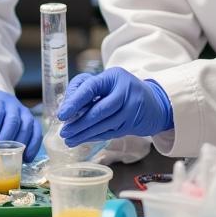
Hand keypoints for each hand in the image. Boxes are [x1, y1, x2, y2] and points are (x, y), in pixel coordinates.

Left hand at [0, 88, 42, 160]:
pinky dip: (33, 146)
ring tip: (12, 156)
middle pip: (13, 120)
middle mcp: (12, 104)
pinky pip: (37, 133)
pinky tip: (27, 158)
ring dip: (20, 142)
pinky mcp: (32, 121)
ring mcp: (24, 112)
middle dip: (6, 137)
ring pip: (27, 126)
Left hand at [57, 68, 172, 145]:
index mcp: (114, 76)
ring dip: (85, 134)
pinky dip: (95, 137)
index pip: (91, 88)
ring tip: (69, 140)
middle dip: (79, 124)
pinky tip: (83, 140)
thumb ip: (84, 88)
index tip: (62, 115)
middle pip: (99, 110)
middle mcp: (125, 92)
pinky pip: (111, 133)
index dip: (75, 102)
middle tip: (63, 133)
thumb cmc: (120, 89)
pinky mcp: (133, 124)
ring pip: (105, 125)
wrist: (153, 103)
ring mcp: (131, 109)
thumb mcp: (105, 80)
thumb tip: (66, 106)